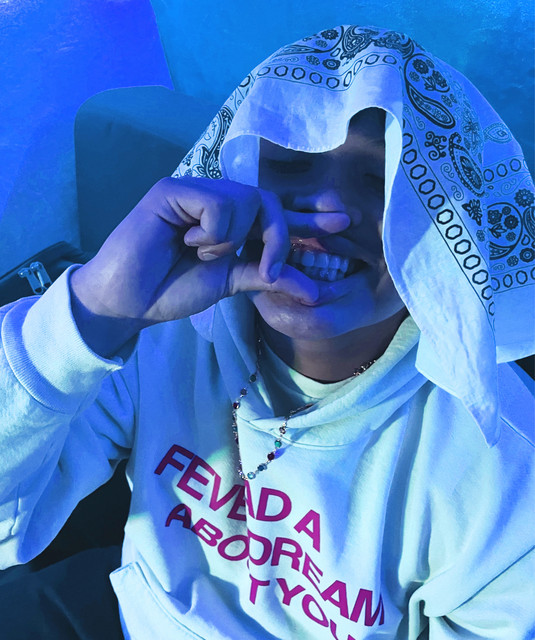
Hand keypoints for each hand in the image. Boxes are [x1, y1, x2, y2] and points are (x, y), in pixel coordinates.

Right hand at [70, 177, 349, 355]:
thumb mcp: (229, 283)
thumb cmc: (172, 289)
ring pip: (246, 200)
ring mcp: (195, 191)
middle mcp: (216, 201)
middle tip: (270, 268)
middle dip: (280, 234)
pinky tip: (187, 242)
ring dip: (234, 238)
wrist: (129, 300)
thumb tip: (315, 290)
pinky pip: (219, 204)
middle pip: (269, 201)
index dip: (307, 217)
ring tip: (203, 253)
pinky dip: (212, 232)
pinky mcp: (174, 189)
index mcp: (231, 223)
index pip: (275, 213)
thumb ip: (267, 278)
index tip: (343, 222)